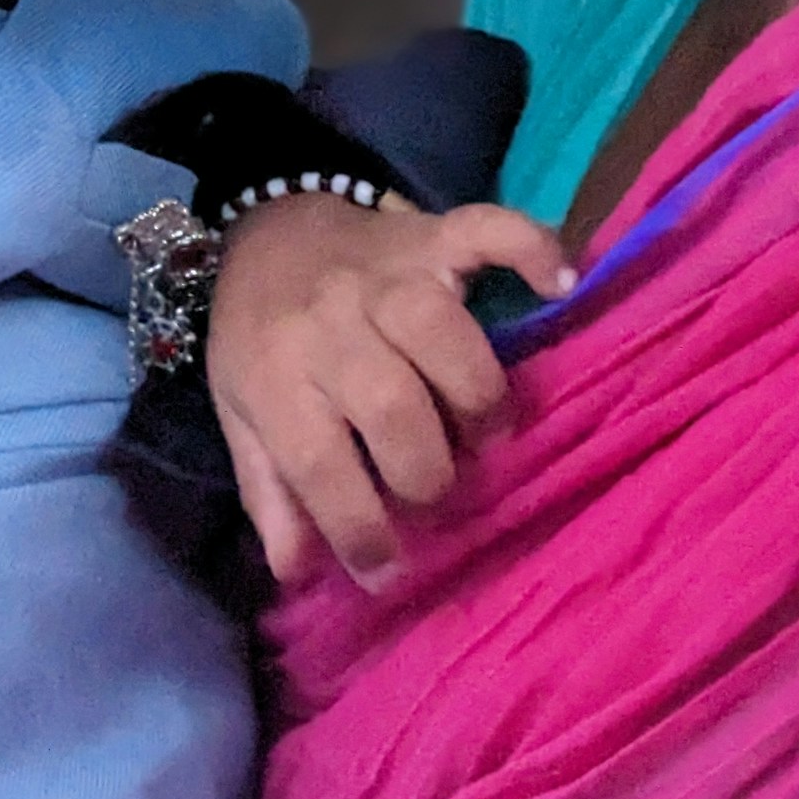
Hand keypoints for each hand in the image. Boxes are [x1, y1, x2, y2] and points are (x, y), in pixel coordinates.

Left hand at [206, 194, 572, 590]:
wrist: (267, 226)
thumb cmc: (259, 333)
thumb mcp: (240, 411)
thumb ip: (269, 491)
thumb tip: (303, 572)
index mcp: (275, 372)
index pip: (318, 462)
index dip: (358, 528)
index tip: (387, 571)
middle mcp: (330, 321)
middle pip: (392, 405)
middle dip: (426, 471)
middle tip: (437, 491)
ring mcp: (386, 273)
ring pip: (444, 334)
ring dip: (478, 399)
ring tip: (485, 434)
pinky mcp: (431, 234)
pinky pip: (487, 230)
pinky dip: (530, 250)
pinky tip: (557, 286)